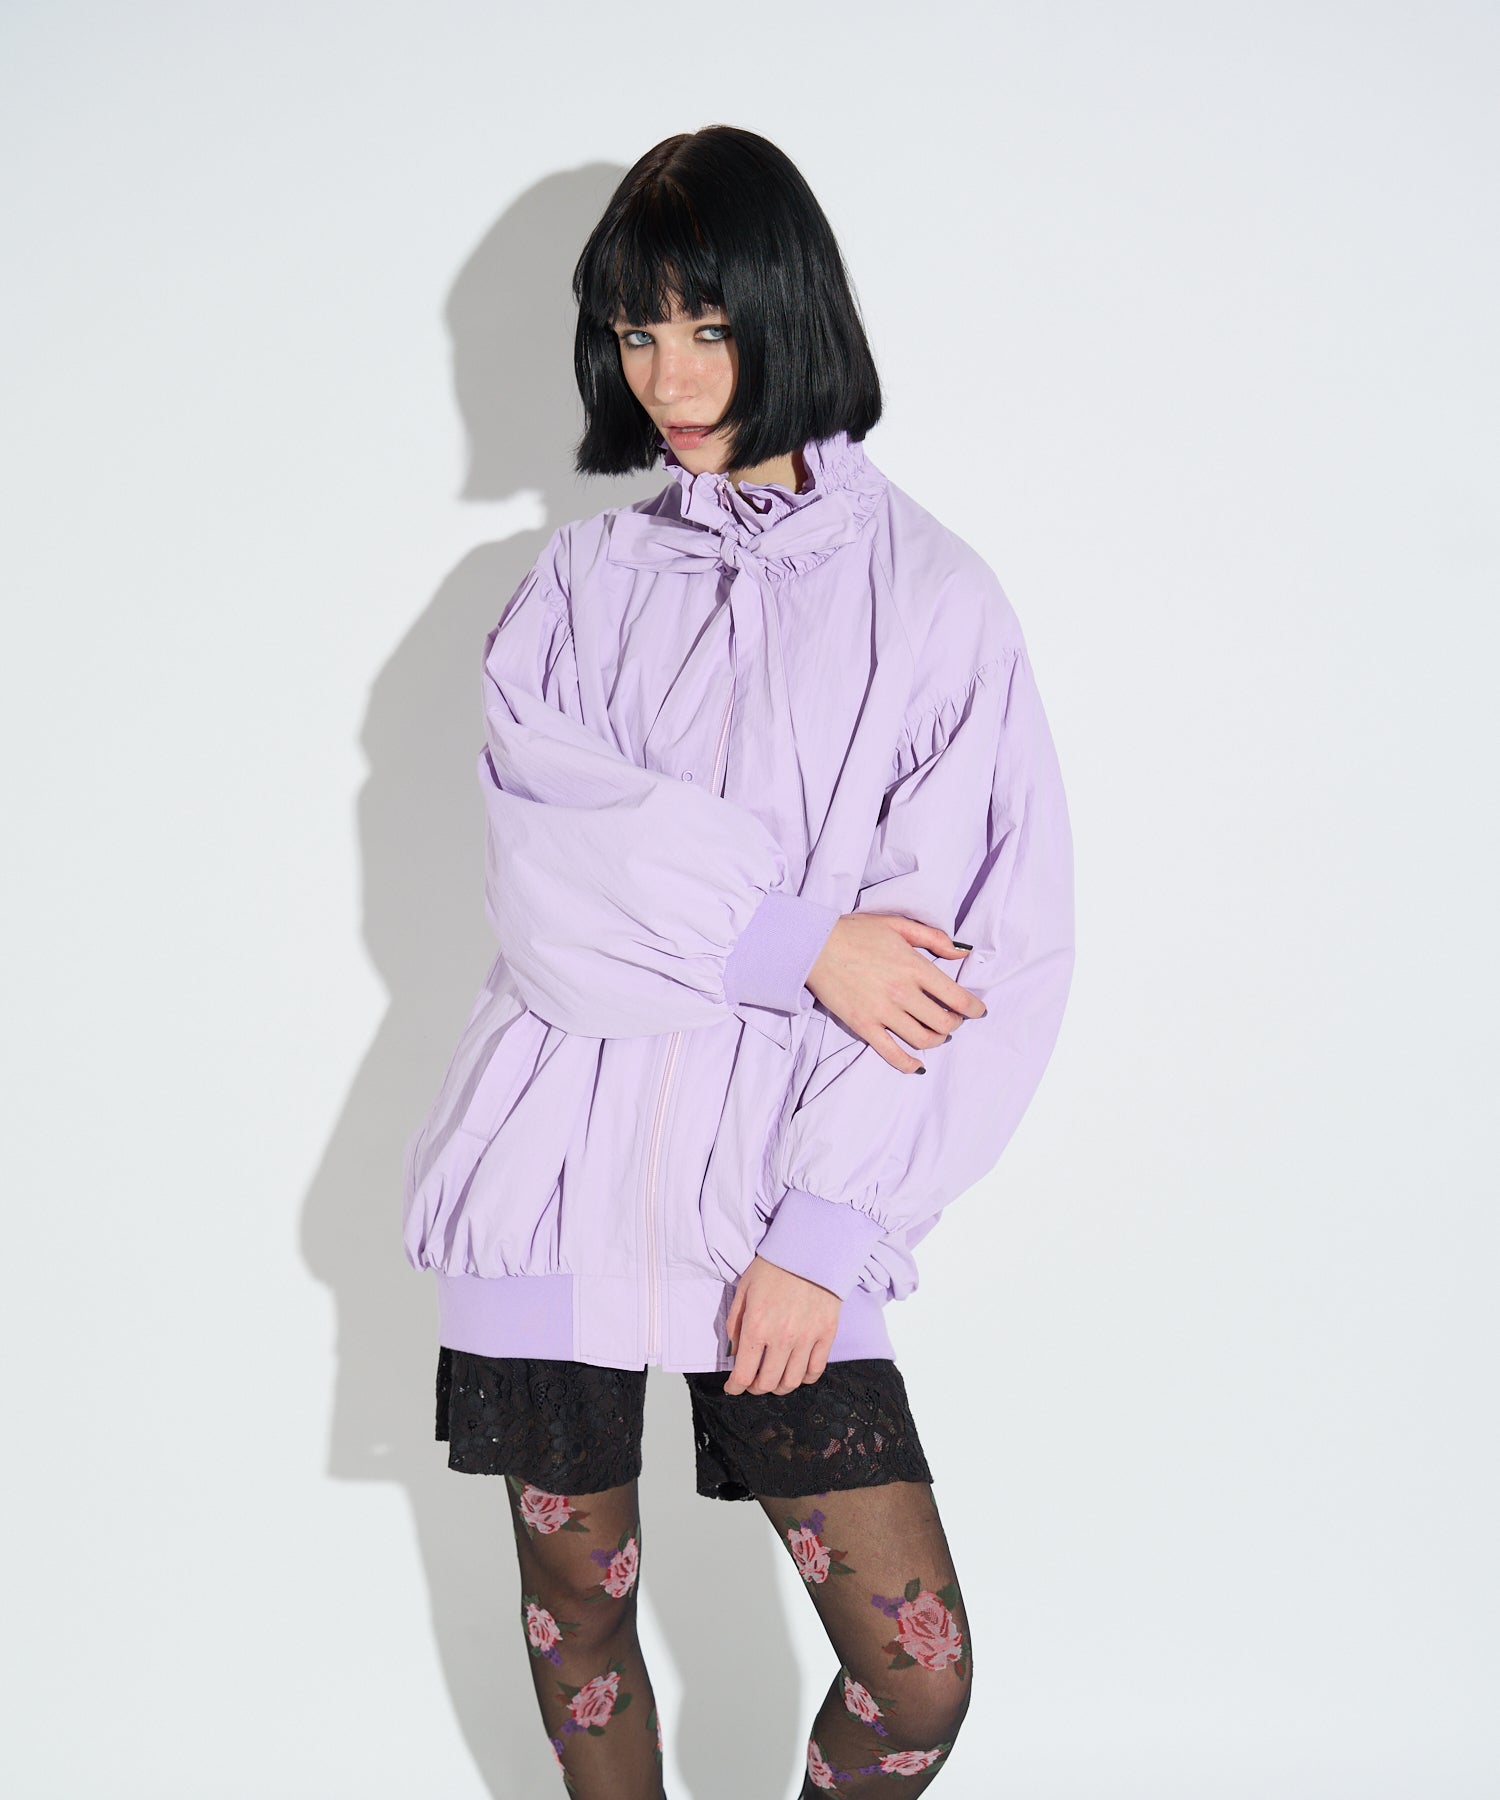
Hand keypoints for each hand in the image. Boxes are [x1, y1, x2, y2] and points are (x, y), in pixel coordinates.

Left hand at [722, 1255, 840, 1394]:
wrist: (810, 1249)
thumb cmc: (774, 1267)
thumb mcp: (744, 1290)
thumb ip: (735, 1324)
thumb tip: (734, 1353)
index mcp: (757, 1327)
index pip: (743, 1374)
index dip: (735, 1387)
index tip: (732, 1387)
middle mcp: (782, 1338)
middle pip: (768, 1384)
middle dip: (755, 1388)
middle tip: (752, 1383)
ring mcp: (807, 1338)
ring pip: (792, 1381)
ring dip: (779, 1387)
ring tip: (774, 1379)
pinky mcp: (826, 1335)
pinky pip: (816, 1370)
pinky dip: (805, 1378)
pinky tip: (797, 1371)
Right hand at [804, 914, 985, 1072]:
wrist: (814, 945)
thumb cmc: (856, 932)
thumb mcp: (898, 925)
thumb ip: (934, 938)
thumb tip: (962, 954)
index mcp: (914, 967)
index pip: (957, 997)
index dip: (974, 1008)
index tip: (977, 1011)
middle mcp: (902, 993)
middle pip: (944, 1023)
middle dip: (955, 1024)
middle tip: (953, 1020)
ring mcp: (882, 1012)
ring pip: (923, 1040)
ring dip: (937, 1041)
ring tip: (936, 1034)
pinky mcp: (863, 1025)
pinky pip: (891, 1053)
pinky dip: (908, 1064)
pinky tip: (916, 1065)